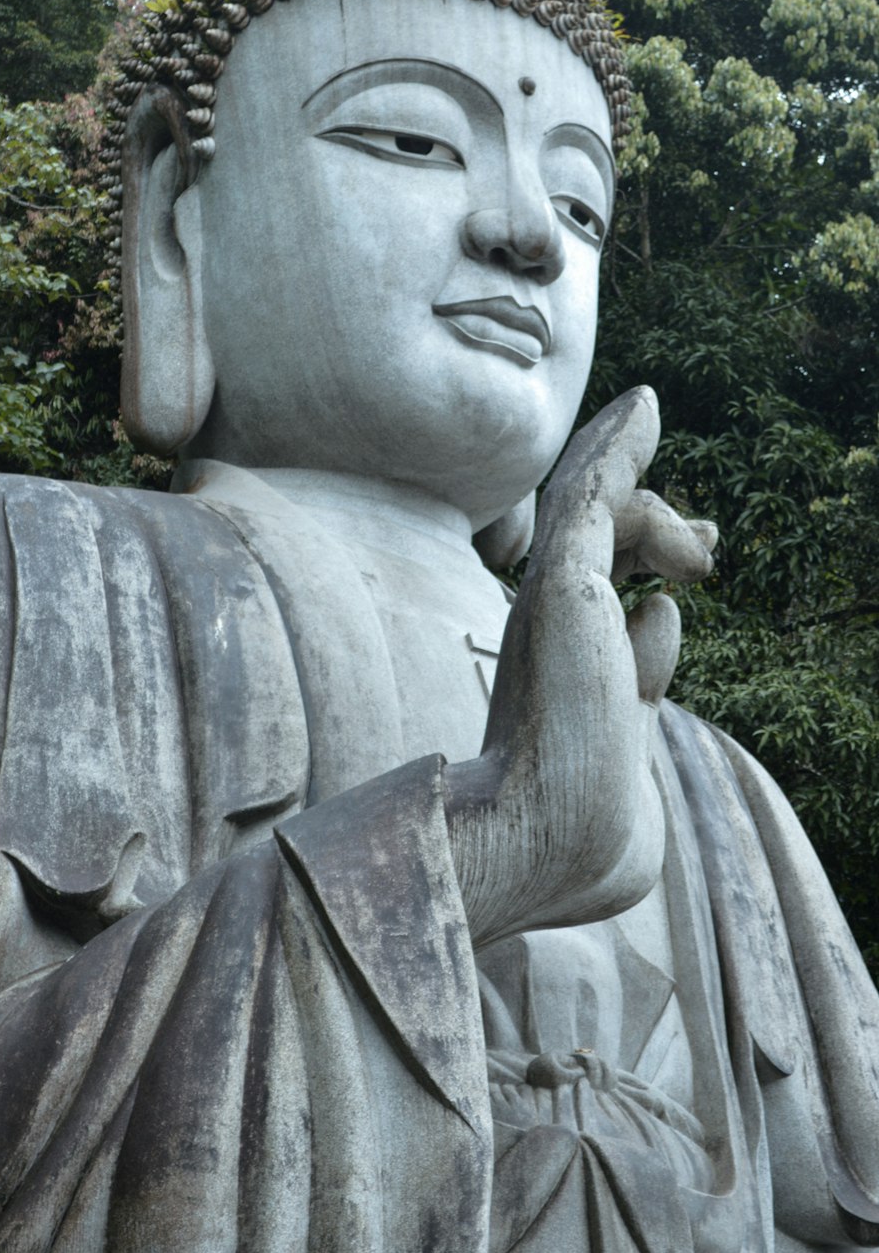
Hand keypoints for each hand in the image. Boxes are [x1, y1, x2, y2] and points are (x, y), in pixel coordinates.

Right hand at [444, 386, 715, 944]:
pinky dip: (618, 446)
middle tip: (707, 529)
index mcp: (558, 658)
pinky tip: (646, 408)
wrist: (562, 845)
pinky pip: (592, 491)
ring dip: (655, 503)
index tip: (699, 558)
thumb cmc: (597, 828)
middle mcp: (545, 620)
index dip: (651, 557)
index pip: (603, 581)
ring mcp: (549, 596)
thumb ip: (645, 680)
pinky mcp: (563, 581)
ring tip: (705, 547)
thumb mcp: (631, 739)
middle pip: (592, 531)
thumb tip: (665, 613)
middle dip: (649, 515)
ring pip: (592, 502)